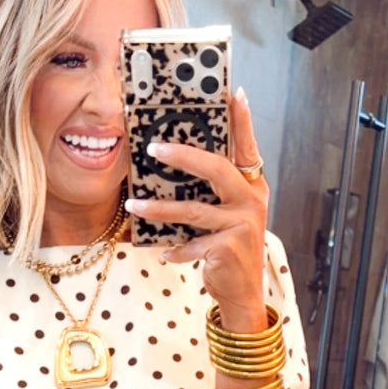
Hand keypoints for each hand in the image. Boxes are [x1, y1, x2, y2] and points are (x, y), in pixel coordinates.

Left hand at [126, 86, 268, 328]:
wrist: (243, 295)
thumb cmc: (231, 249)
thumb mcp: (230, 215)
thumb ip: (215, 190)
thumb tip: (179, 160)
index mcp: (253, 187)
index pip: (247, 147)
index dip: (242, 121)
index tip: (234, 93)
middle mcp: (252, 201)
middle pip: (216, 169)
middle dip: (183, 156)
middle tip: (154, 148)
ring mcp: (242, 226)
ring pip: (194, 210)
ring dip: (160, 208)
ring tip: (135, 204)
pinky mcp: (228, 249)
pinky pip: (192, 244)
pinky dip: (175, 249)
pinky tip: (162, 252)